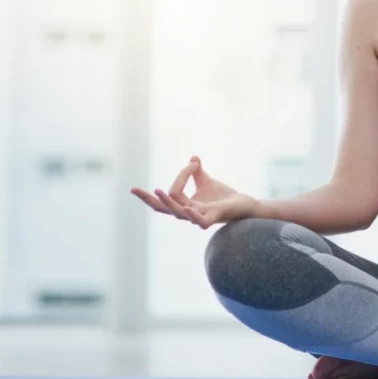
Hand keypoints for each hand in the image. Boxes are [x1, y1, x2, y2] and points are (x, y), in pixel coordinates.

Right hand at [130, 156, 258, 229]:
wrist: (244, 204)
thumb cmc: (223, 196)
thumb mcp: (206, 181)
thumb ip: (196, 172)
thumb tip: (193, 157)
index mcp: (184, 205)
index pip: (163, 201)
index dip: (153, 193)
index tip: (170, 173)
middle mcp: (188, 213)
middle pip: (163, 208)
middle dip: (148, 199)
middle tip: (133, 189)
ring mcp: (200, 217)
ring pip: (178, 213)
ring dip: (169, 201)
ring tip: (159, 190)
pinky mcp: (214, 218)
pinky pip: (201, 221)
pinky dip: (193, 215)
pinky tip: (186, 207)